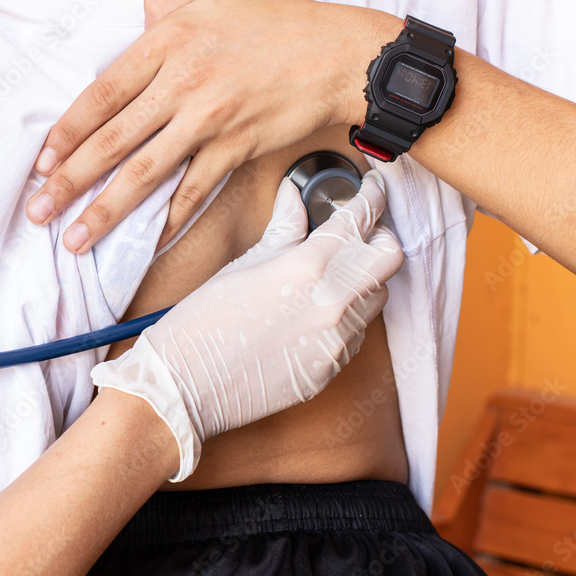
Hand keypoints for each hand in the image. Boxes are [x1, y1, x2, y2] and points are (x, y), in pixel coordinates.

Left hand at [25, 0, 401, 253]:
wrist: (340, 55)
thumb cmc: (279, 20)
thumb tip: (134, 26)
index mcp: (168, 41)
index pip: (102, 94)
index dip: (67, 133)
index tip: (43, 163)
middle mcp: (182, 84)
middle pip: (113, 141)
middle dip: (69, 182)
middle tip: (39, 211)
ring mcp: (209, 121)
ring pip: (145, 173)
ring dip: (106, 211)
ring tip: (75, 239)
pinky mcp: (235, 149)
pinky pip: (193, 191)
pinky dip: (168, 220)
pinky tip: (145, 242)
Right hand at [90, 170, 402, 481]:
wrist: (185, 386)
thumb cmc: (202, 323)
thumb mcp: (243, 265)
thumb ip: (282, 229)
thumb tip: (293, 197)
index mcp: (308, 267)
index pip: (362, 220)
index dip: (372, 197)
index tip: (372, 189)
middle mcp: (334, 303)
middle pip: (390, 258)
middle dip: (379, 239)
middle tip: (359, 234)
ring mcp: (337, 341)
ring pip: (375, 298)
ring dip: (361, 281)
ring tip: (329, 277)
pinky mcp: (331, 370)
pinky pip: (355, 334)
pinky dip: (343, 318)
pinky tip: (310, 316)